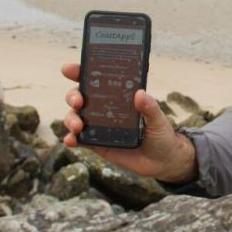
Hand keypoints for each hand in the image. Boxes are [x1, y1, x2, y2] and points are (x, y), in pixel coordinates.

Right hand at [61, 63, 197, 183]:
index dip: (80, 72)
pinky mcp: (97, 144)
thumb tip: (140, 93)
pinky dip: (71, 139)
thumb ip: (150, 108)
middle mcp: (105, 108)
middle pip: (80, 97)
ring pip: (75, 117)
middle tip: (78, 102)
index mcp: (118, 96)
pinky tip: (70, 140)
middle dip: (73, 96)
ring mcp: (99, 126)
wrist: (163, 162)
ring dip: (70, 119)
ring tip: (77, 126)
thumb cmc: (161, 134)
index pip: (96, 80)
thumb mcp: (159, 120)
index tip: (69, 69)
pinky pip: (80, 140)